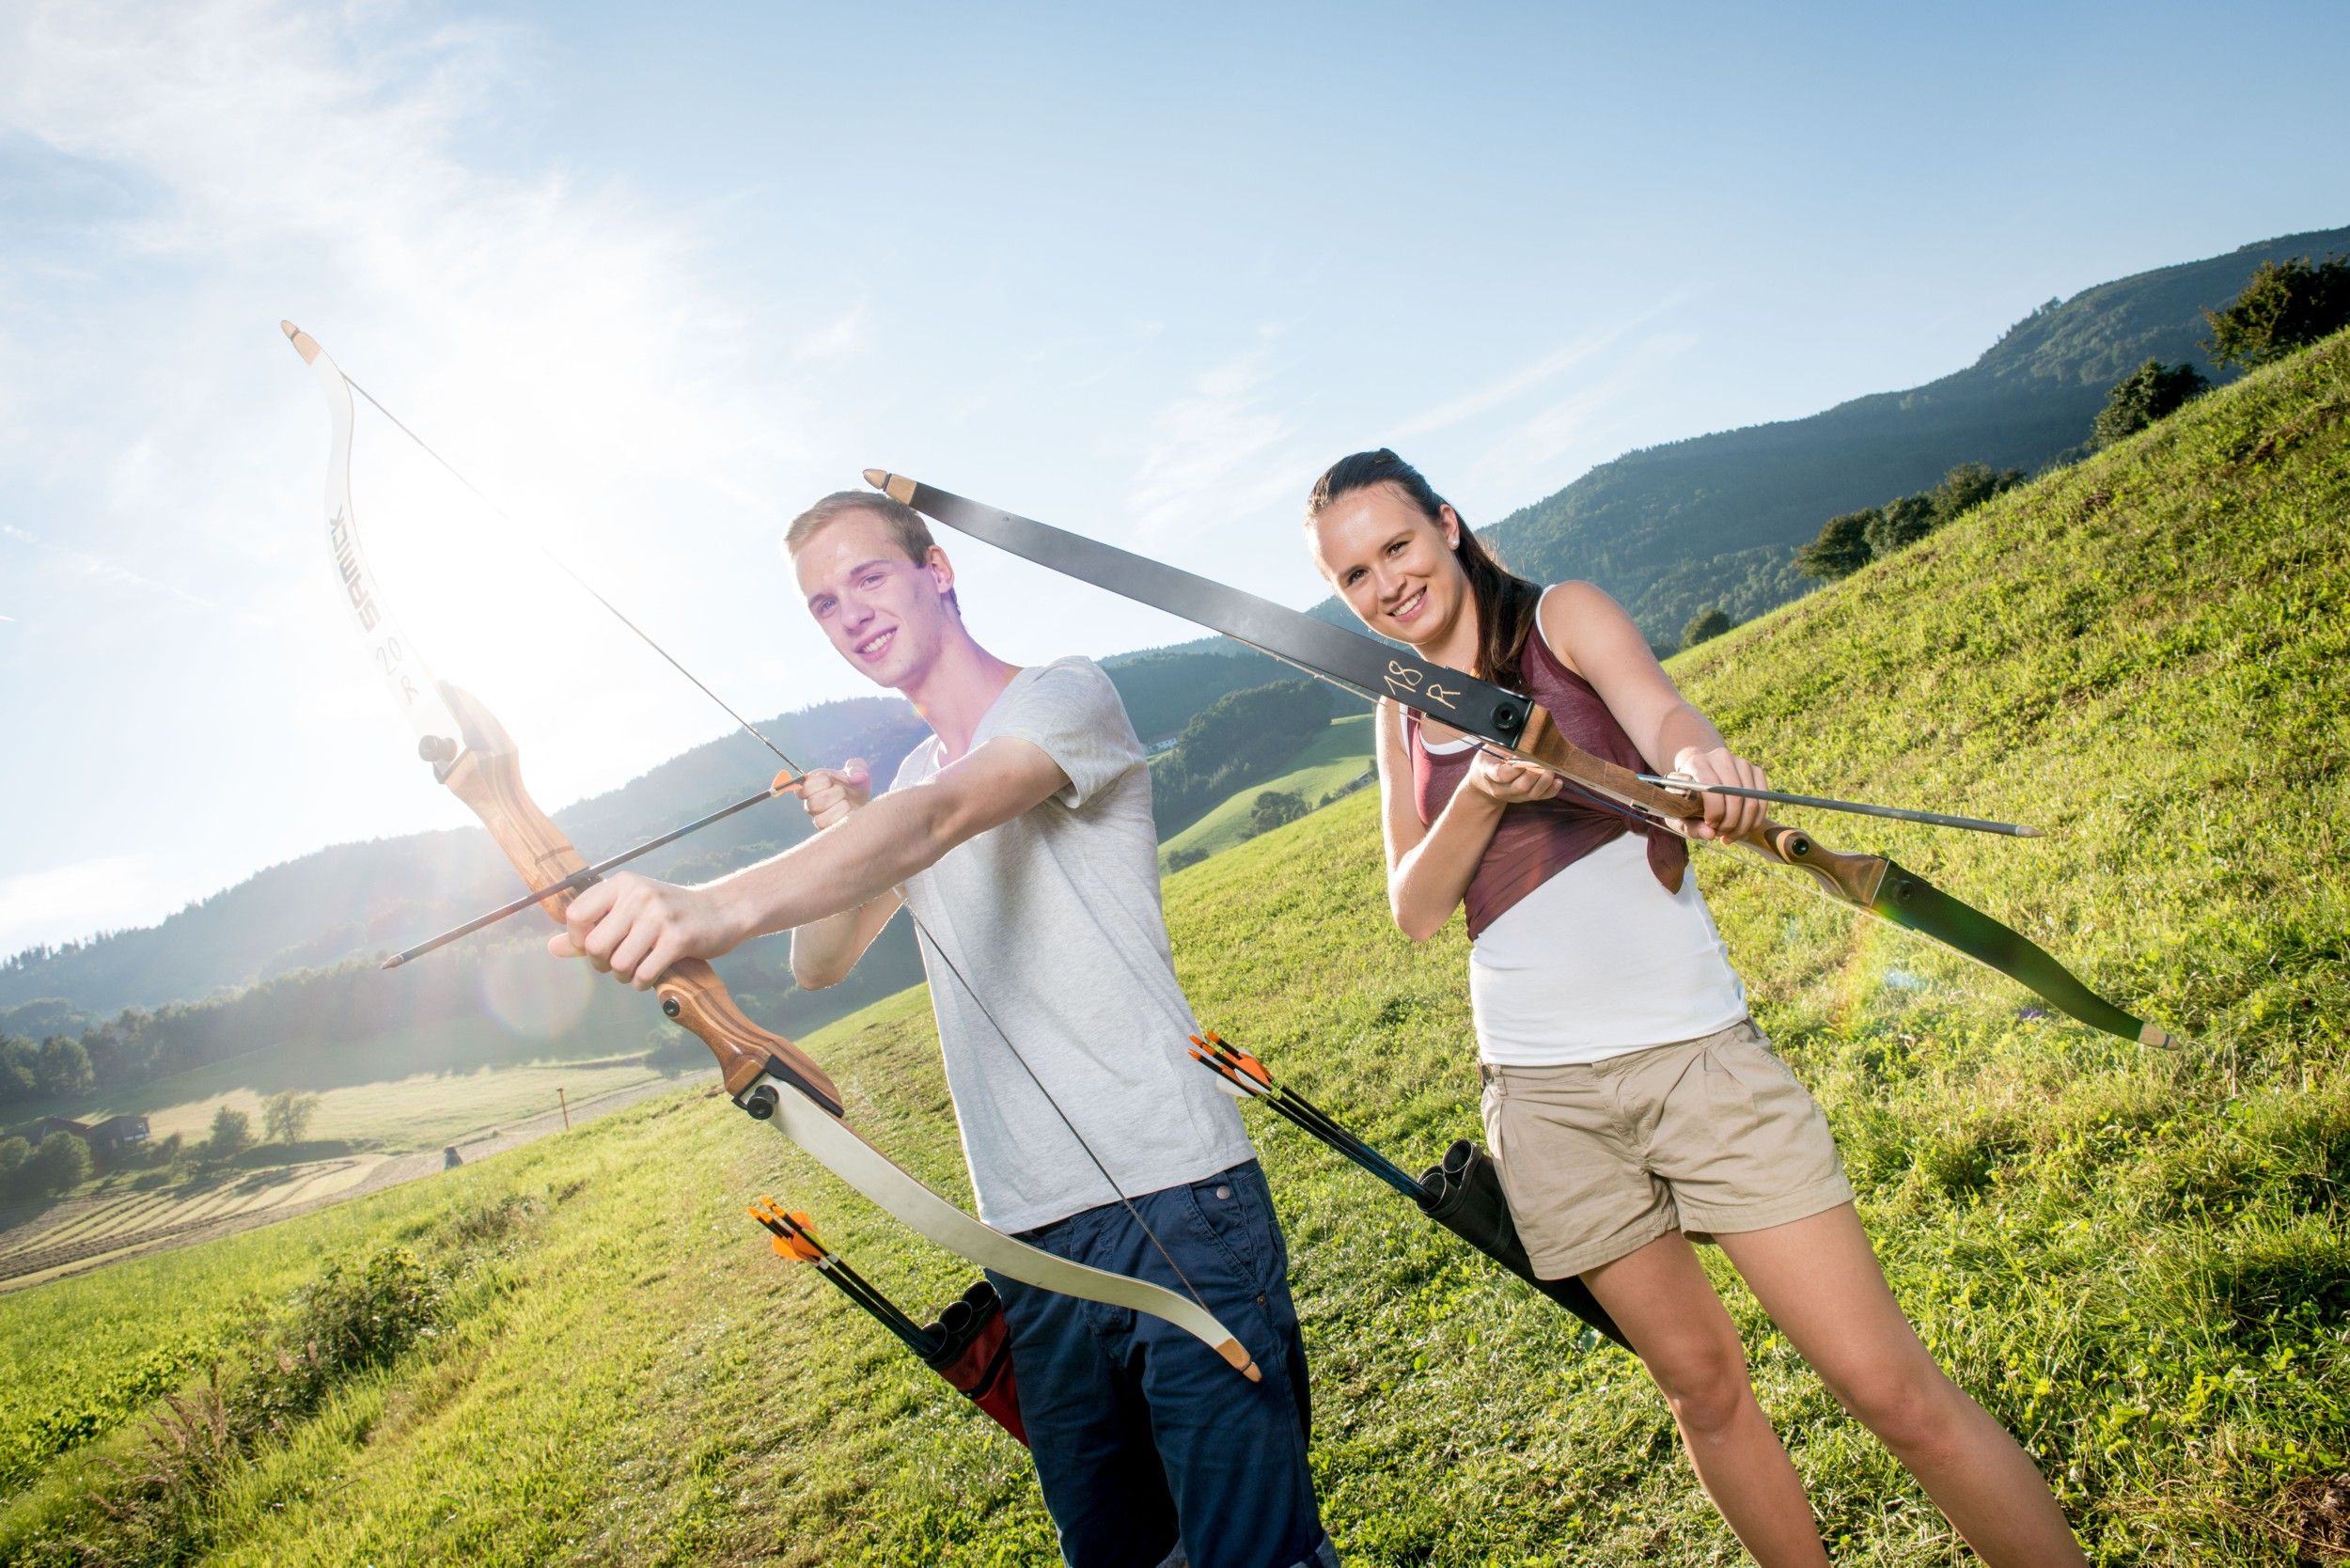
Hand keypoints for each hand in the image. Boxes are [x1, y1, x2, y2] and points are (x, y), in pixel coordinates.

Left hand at [548, 874, 736, 988]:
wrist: (723, 911)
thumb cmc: (671, 913)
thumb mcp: (630, 911)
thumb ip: (592, 929)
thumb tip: (552, 948)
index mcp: (622, 884)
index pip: (576, 915)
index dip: (580, 940)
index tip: (597, 945)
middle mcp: (638, 895)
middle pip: (595, 946)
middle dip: (602, 964)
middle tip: (617, 963)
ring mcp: (659, 916)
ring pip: (618, 964)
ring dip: (624, 976)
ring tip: (636, 969)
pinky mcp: (678, 938)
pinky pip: (643, 974)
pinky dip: (642, 983)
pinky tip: (651, 974)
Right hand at [797, 758, 871, 831]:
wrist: (866, 801)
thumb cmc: (857, 783)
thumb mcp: (859, 770)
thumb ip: (856, 768)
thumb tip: (854, 778)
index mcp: (813, 787)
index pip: (801, 788)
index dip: (818, 783)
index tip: (830, 780)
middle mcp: (812, 804)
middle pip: (813, 804)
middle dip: (834, 794)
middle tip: (843, 791)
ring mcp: (819, 819)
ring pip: (820, 819)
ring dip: (840, 808)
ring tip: (847, 802)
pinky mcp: (829, 830)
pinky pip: (832, 829)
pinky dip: (844, 818)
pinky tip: (851, 812)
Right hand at [1463, 746, 1563, 805]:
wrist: (1483, 782)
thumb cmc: (1489, 760)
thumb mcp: (1488, 749)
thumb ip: (1502, 744)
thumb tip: (1522, 735)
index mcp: (1489, 773)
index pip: (1501, 775)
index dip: (1515, 768)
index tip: (1523, 757)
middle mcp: (1501, 788)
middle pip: (1520, 786)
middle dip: (1534, 774)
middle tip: (1542, 762)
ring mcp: (1514, 795)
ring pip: (1531, 794)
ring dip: (1544, 782)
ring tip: (1550, 770)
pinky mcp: (1524, 798)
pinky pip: (1540, 797)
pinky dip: (1551, 790)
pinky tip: (1558, 782)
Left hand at [1663, 745, 1766, 841]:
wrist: (1698, 772)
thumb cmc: (1686, 796)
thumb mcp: (1679, 812)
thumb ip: (1689, 826)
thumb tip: (1710, 834)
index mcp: (1697, 763)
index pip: (1713, 789)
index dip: (1715, 813)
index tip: (1711, 826)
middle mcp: (1721, 758)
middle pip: (1736, 798)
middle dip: (1731, 824)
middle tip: (1723, 836)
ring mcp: (1741, 762)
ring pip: (1752, 801)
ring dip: (1744, 826)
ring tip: (1732, 836)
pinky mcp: (1755, 770)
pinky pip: (1763, 800)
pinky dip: (1756, 820)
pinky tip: (1744, 829)